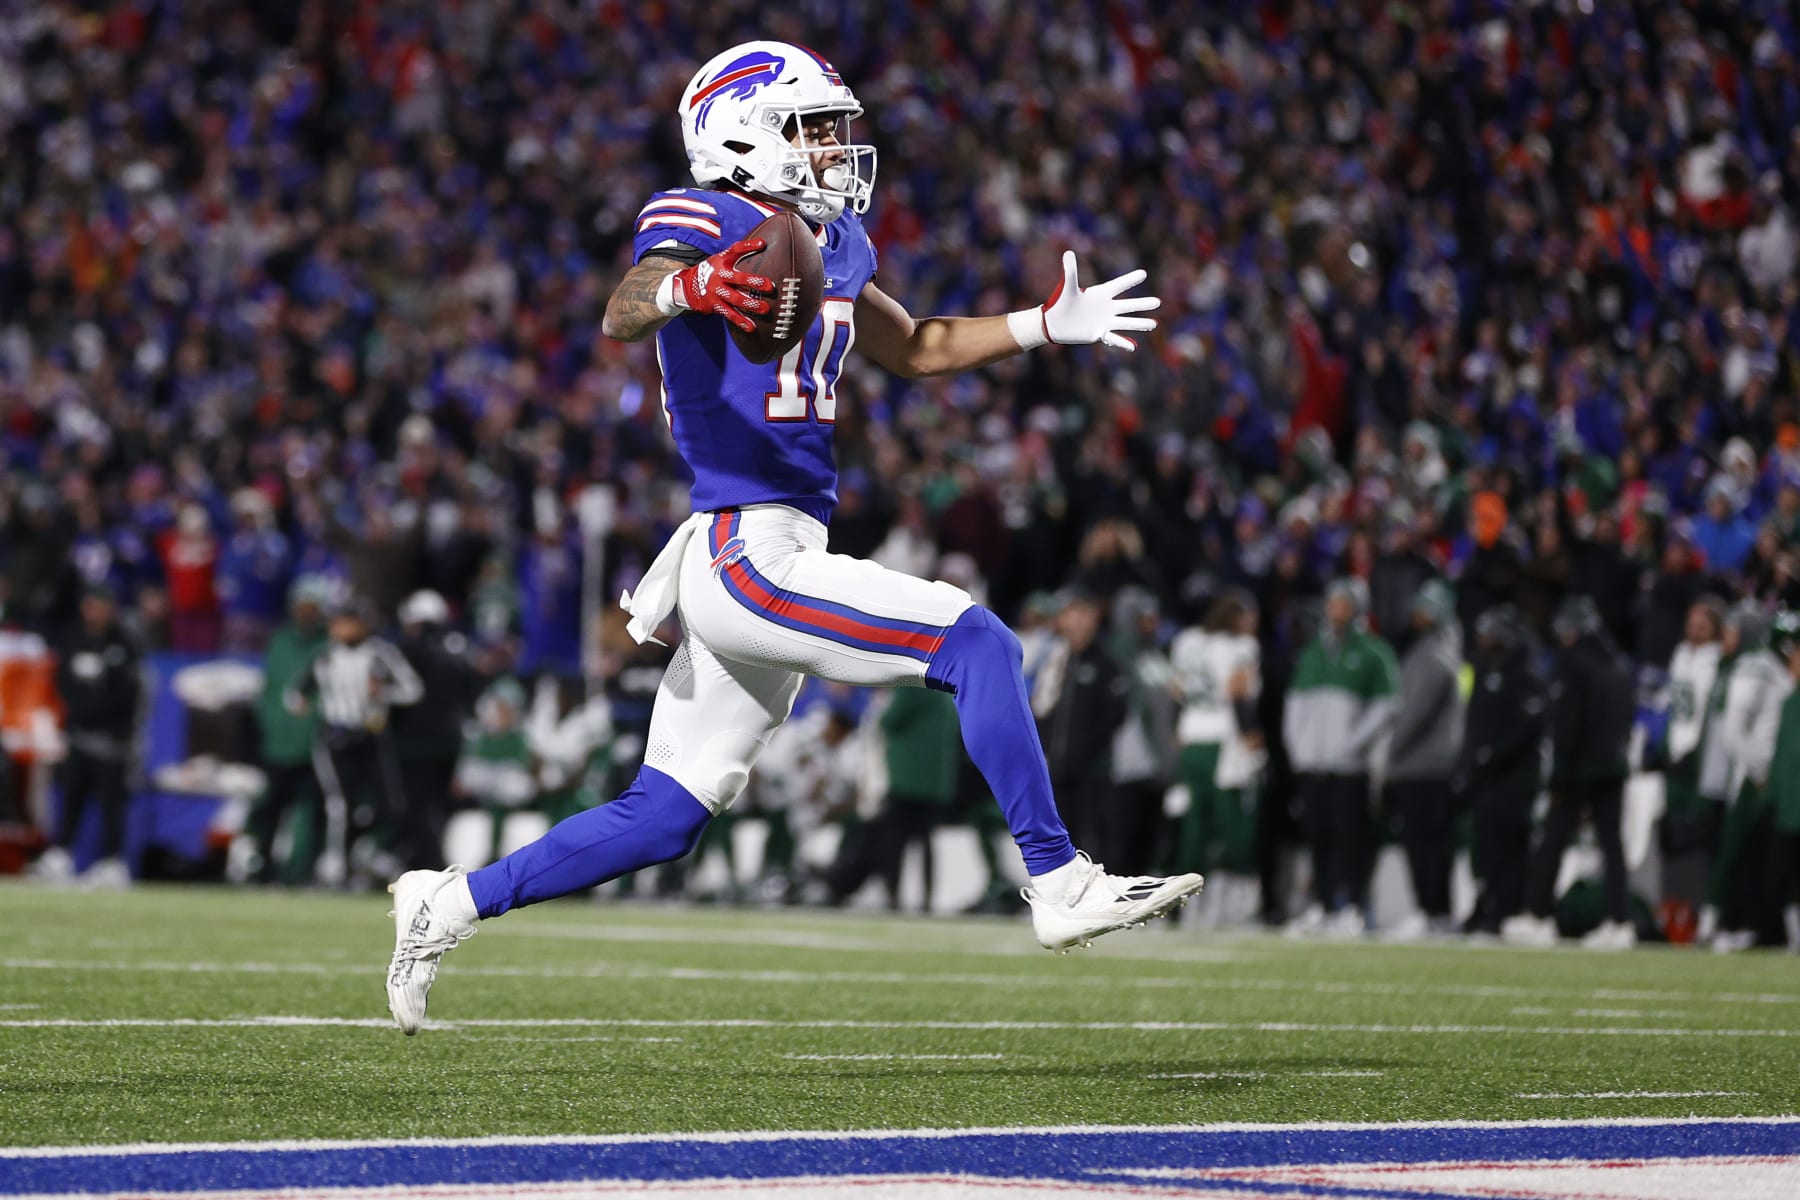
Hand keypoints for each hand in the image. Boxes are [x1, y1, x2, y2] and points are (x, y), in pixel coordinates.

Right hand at [665, 237, 773, 333]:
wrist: (686, 286)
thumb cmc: (711, 272)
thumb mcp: (719, 260)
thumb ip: (736, 256)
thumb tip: (761, 246)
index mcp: (721, 261)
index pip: (735, 250)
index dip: (748, 246)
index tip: (762, 244)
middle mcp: (718, 275)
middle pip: (738, 278)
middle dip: (754, 282)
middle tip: (770, 287)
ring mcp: (716, 291)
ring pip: (735, 298)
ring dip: (751, 304)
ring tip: (765, 309)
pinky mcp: (714, 305)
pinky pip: (729, 314)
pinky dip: (740, 321)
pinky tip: (751, 327)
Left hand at [1040, 251, 1160, 350]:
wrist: (1056, 324)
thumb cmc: (1061, 303)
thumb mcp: (1067, 287)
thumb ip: (1070, 271)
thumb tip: (1068, 252)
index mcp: (1101, 293)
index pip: (1119, 285)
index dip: (1130, 280)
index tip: (1143, 273)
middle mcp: (1107, 307)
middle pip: (1128, 306)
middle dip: (1142, 304)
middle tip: (1158, 302)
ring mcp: (1105, 321)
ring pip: (1126, 322)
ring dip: (1139, 324)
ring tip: (1154, 324)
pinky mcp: (1100, 334)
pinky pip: (1114, 338)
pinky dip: (1123, 343)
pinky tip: (1133, 347)